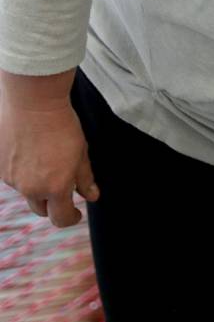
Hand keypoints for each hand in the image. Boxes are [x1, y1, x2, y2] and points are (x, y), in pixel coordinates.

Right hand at [0, 69, 96, 227]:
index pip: (61, 218)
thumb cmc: (62, 126)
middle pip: (42, 209)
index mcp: (55, 187)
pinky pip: (14, 177)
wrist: (31, 103)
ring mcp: (12, 179)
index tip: (77, 213)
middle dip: (54, 204)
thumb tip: (92, 197)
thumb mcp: (80, 152)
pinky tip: (31, 151)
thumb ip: (85, 178)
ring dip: (37, 184)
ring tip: (46, 158)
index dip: (71, 218)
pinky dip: (24, 172)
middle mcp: (30, 188)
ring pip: (27, 191)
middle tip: (63, 188)